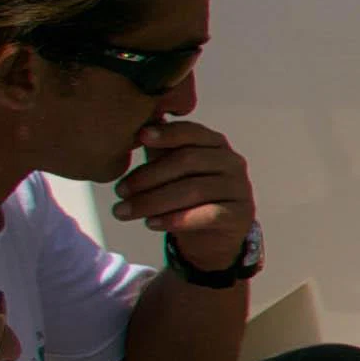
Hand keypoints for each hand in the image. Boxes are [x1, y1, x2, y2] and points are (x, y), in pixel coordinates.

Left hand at [118, 111, 259, 270]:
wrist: (213, 235)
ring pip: (194, 189)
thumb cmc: (186, 195)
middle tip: (119, 190)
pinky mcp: (241, 214)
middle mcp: (232, 161)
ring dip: (153, 201)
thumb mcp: (171, 168)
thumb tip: (133, 125)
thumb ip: (158, 148)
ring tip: (124, 211)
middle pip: (188, 161)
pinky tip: (151, 223)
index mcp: (214, 144)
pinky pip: (207, 215)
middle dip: (148, 176)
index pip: (191, 132)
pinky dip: (176, 219)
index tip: (140, 138)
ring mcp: (239, 188)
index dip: (167, 134)